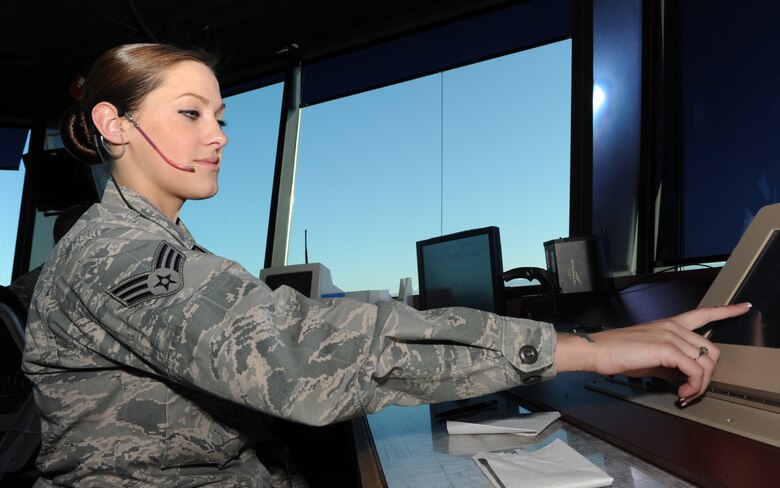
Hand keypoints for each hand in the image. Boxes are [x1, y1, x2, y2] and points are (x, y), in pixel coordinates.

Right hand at [554, 303, 750, 402]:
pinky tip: (682, 392)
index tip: (743, 307)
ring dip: (701, 384)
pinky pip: (695, 371)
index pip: (704, 313)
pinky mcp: (667, 348)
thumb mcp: (649, 356)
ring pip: (707, 363)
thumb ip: (670, 362)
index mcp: (670, 324)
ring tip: (686, 393)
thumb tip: (683, 377)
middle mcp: (674, 326)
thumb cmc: (617, 353)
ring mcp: (671, 335)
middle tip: (693, 389)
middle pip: (712, 350)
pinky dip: (694, 386)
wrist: (596, 351)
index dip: (727, 311)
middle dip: (708, 375)